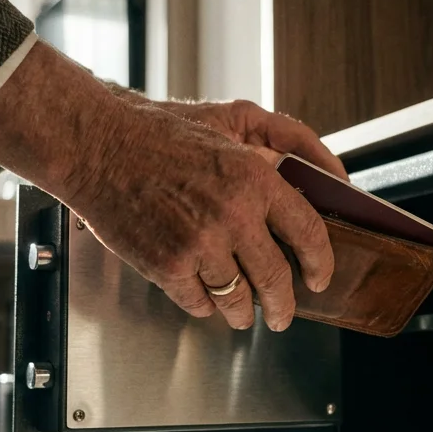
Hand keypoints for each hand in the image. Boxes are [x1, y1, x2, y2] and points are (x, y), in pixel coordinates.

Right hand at [0, 42, 333, 329]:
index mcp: (255, 178)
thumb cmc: (162, 130)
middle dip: (284, 305)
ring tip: (245, 315)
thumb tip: (336, 174)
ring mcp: (198, 246)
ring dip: (245, 314)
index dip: (320, 264)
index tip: (319, 278)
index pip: (309, 234)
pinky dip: (205, 306)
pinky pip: (199, 304)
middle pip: (276, 280)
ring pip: (238, 300)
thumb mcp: (236, 116)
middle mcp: (232, 216)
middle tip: (284, 313)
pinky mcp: (166, 267)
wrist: (96, 145)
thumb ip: (292, 139)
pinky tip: (206, 297)